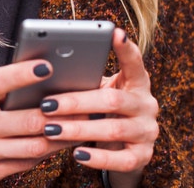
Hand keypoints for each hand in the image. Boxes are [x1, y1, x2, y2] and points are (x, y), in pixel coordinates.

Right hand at [0, 60, 72, 185]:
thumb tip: (39, 81)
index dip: (23, 74)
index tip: (47, 66)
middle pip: (27, 121)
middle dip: (61, 114)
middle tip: (84, 103)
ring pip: (33, 146)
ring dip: (61, 136)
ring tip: (80, 125)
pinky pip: (25, 163)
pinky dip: (44, 152)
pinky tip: (57, 142)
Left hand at [37, 29, 157, 187]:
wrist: (124, 147)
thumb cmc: (103, 112)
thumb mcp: (98, 92)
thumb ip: (85, 82)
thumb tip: (46, 71)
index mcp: (136, 82)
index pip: (135, 62)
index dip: (126, 48)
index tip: (115, 32)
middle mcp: (147, 105)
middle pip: (112, 100)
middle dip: (76, 102)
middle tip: (47, 103)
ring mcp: (147, 131)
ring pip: (113, 129)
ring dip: (78, 129)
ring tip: (50, 128)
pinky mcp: (142, 156)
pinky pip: (120, 160)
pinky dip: (97, 157)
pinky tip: (76, 154)